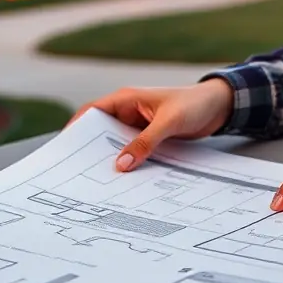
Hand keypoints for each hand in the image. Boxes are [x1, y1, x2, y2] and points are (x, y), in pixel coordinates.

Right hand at [68, 79, 233, 171]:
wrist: (219, 106)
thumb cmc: (194, 104)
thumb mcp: (169, 122)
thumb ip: (146, 142)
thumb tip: (120, 165)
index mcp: (126, 99)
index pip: (92, 112)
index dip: (76, 129)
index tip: (64, 150)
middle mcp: (128, 111)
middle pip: (101, 132)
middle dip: (91, 151)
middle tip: (79, 175)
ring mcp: (138, 125)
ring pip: (116, 144)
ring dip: (111, 159)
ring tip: (99, 183)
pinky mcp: (149, 137)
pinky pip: (133, 151)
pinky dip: (128, 162)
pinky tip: (125, 180)